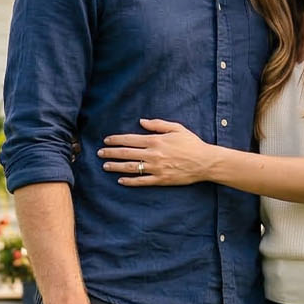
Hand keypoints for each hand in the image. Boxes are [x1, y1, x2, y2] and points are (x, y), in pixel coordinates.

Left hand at [98, 119, 212, 185]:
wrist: (205, 162)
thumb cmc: (191, 144)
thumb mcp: (176, 128)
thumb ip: (158, 124)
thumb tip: (142, 122)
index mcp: (155, 140)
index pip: (130, 139)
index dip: (116, 140)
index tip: (106, 140)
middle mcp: (153, 154)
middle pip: (126, 153)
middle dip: (111, 153)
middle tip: (99, 153)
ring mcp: (156, 168)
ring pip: (131, 167)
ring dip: (116, 166)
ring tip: (105, 166)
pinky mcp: (161, 180)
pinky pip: (141, 181)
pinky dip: (129, 181)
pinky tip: (120, 180)